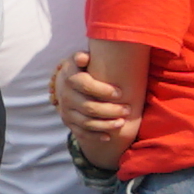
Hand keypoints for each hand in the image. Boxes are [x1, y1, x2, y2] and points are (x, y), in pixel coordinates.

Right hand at [53, 46, 138, 168]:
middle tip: (127, 110)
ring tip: (122, 123)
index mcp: (69, 77)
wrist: (66, 82)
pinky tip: (109, 136)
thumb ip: (84, 56)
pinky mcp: (69, 122)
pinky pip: (82, 132)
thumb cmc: (83, 68)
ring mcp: (66, 111)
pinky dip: (95, 136)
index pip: (84, 84)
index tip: (120, 93)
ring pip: (86, 122)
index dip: (103, 90)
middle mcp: (66, 96)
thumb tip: (83, 57)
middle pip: (88, 107)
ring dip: (106, 124)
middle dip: (110, 110)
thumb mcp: (81, 58)